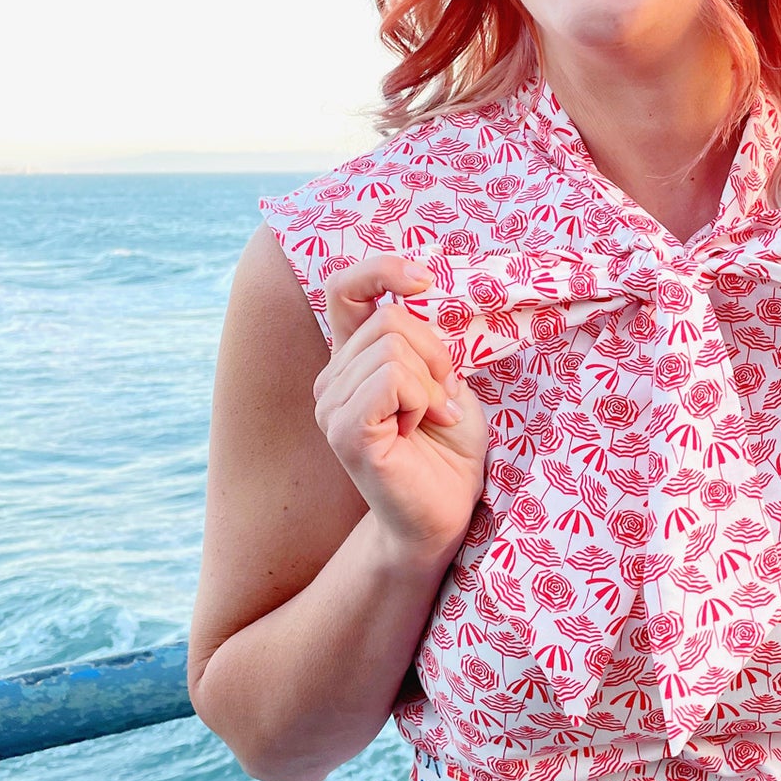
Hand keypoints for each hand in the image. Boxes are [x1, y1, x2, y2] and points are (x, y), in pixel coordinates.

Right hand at [315, 254, 487, 561]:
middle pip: (391, 320)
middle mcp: (332, 379)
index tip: (423, 280)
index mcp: (352, 360)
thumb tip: (420, 297)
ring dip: (431, 383)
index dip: (380, 271)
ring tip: (430, 419)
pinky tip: (419, 429)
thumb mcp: (443, 377)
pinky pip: (391, 380)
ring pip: (393, 348)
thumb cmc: (448, 446)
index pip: (344, 290)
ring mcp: (332, 406)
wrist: (446, 509)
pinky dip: (421, 399)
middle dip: (435, 354)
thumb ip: (424, 339)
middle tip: (442, 398)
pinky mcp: (345, 431)